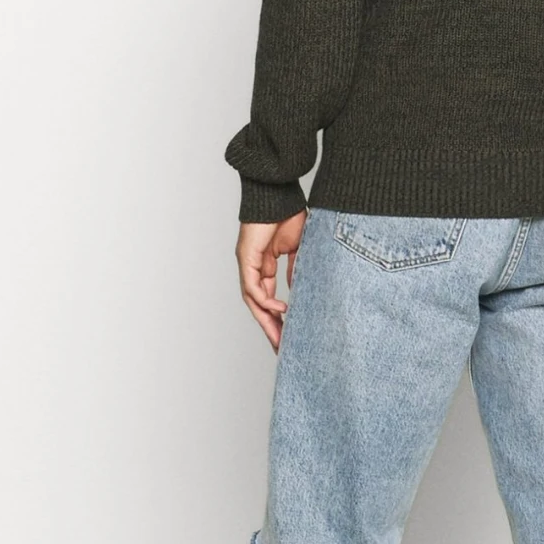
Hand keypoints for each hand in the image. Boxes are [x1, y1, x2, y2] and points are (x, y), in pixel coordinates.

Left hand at [237, 212, 306, 349]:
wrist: (279, 194)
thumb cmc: (288, 214)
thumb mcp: (297, 249)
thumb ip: (296, 270)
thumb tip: (298, 291)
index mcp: (264, 266)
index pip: (268, 298)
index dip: (277, 318)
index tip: (289, 335)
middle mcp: (253, 268)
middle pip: (258, 305)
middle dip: (270, 327)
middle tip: (281, 348)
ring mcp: (248, 264)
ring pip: (253, 301)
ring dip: (266, 321)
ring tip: (279, 339)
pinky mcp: (246, 258)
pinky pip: (253, 287)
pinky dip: (266, 300)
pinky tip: (280, 310)